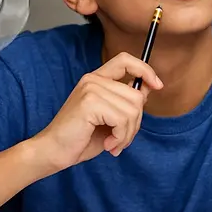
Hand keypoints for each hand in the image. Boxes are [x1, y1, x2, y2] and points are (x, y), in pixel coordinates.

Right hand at [31, 52, 162, 172]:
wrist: (53, 152)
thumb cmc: (81, 138)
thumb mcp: (111, 118)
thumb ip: (127, 101)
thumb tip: (151, 87)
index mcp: (96, 79)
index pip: (125, 60)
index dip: (145, 69)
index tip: (157, 85)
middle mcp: (93, 80)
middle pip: (137, 95)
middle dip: (135, 123)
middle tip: (121, 138)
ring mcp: (91, 89)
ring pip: (132, 110)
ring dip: (127, 133)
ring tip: (113, 143)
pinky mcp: (90, 103)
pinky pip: (122, 119)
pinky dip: (120, 137)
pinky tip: (108, 144)